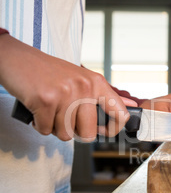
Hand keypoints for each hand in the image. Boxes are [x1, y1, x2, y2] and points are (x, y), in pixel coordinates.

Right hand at [0, 34, 132, 141]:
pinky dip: (40, 125)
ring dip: (54, 127)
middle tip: (64, 119)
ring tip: (50, 110)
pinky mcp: (46, 100)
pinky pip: (46, 130)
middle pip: (89, 133)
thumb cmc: (49, 72)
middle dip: (75, 132)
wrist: (16, 58)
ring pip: (66, 134)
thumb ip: (104, 95)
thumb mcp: (81, 78)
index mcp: (97, 83)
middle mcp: (85, 87)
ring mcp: (66, 93)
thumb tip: (131, 105)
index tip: (102, 131)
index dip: (113, 130)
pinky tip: (38, 110)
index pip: (120, 114)